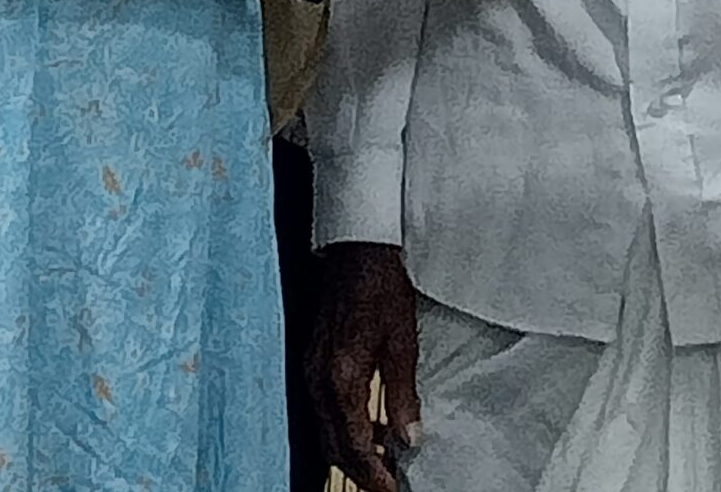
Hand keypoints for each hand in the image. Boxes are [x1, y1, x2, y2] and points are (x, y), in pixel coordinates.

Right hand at [307, 241, 419, 491]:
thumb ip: (403, 395)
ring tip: (385, 459)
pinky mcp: (312, 362)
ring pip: (325, 430)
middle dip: (359, 470)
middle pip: (333, 446)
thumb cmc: (382, 290)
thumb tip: (409, 439)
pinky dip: (344, 426)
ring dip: (352, 450)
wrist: (356, 252)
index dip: (373, 474)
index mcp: (340, 379)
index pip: (352, 445)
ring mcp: (310, 371)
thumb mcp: (402, 344)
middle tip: (387, 484)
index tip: (391, 489)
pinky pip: (323, 409)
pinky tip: (371, 426)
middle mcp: (317, 381)